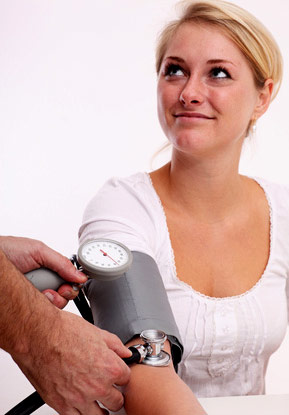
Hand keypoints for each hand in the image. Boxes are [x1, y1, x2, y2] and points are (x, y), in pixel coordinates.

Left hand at [0, 236, 86, 307]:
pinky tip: (29, 301)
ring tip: (38, 294)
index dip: (70, 288)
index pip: (68, 283)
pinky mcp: (23, 305)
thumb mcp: (38, 251)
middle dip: (60, 296)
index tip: (65, 288)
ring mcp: (32, 295)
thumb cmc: (7, 250)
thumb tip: (80, 276)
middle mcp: (42, 284)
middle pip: (63, 298)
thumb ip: (61, 263)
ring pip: (51, 309)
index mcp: (49, 270)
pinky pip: (36, 314)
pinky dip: (35, 309)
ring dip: (48, 302)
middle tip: (51, 292)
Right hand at [12, 309, 131, 414]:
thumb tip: (125, 352)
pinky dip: (80, 412)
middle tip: (109, 387)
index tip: (117, 372)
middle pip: (117, 401)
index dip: (122, 374)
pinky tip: (81, 404)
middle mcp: (97, 386)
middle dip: (115, 393)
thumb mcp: (97, 333)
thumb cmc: (64, 331)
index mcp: (109, 368)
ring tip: (98, 400)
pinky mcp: (61, 405)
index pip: (126, 379)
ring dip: (101, 408)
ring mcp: (79, 398)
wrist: (38, 336)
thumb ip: (115, 345)